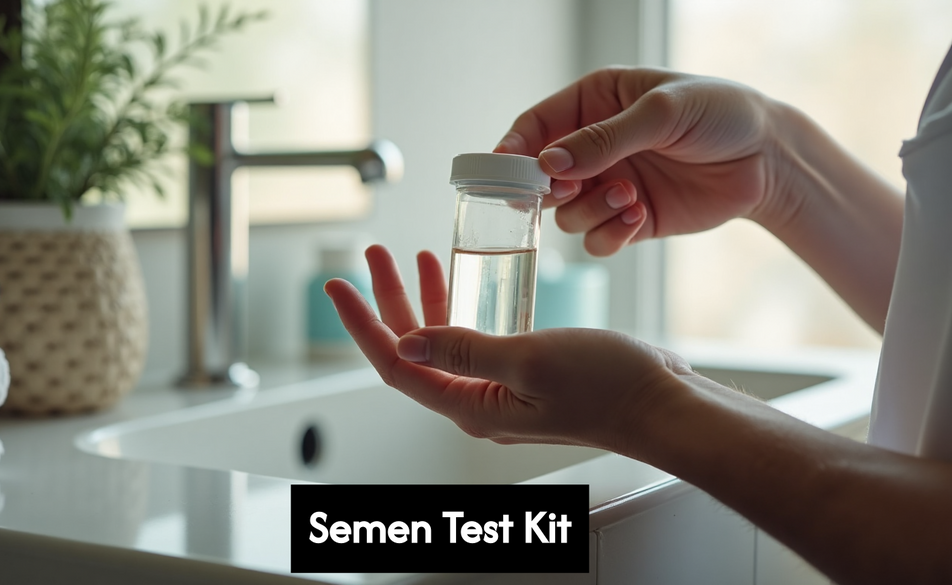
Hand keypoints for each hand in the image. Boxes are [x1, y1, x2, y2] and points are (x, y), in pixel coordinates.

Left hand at [325, 244, 696, 454]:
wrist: (663, 403)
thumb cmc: (609, 388)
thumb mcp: (530, 360)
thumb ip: (466, 350)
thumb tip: (409, 343)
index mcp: (472, 407)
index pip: (397, 366)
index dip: (363, 326)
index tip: (338, 287)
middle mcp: (479, 403)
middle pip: (414, 350)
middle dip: (389, 300)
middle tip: (373, 256)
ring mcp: (501, 390)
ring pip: (443, 341)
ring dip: (424, 298)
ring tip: (412, 255)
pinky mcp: (523, 374)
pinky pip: (475, 339)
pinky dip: (460, 306)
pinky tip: (459, 280)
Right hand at [498, 67, 785, 255]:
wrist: (769, 159)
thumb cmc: (720, 114)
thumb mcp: (662, 113)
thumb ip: (604, 139)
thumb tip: (549, 163)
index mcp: (595, 102)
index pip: (536, 125)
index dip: (515, 149)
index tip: (504, 173)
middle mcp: (595, 146)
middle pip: (541, 177)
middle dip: (551, 188)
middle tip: (571, 187)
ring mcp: (610, 185)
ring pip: (566, 214)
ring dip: (590, 210)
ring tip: (629, 196)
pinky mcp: (630, 221)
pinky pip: (596, 240)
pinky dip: (608, 235)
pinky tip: (637, 217)